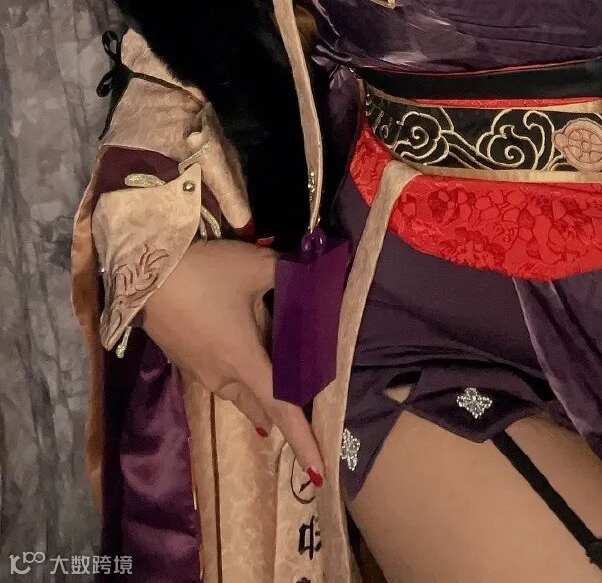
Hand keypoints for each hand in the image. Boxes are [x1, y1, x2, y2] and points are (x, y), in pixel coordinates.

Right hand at [140, 238, 324, 482]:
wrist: (143, 272)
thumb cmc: (204, 273)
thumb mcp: (255, 267)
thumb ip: (291, 275)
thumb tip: (313, 277)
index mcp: (242, 361)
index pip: (281, 408)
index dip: (302, 439)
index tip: (319, 473)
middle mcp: (221, 376)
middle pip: (260, 404)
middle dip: (282, 414)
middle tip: (306, 414)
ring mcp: (199, 370)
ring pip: (238, 392)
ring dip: (259, 393)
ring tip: (278, 386)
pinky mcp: (184, 358)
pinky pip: (221, 377)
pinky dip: (240, 375)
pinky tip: (244, 353)